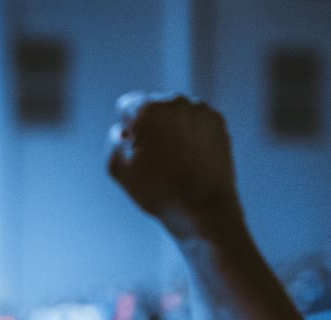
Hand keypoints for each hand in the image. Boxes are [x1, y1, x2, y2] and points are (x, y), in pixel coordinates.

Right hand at [107, 92, 241, 238]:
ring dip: (171, 129)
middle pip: (153, 107)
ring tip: (176, 160)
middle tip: (156, 158)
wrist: (204, 206)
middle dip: (151, 126)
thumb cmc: (159, 190)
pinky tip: (191, 158)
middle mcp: (175, 102)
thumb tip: (124, 130)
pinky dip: (191, 134)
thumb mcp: (118, 169)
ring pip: (176, 113)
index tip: (136, 150)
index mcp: (148, 110)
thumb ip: (113, 140)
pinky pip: (195, 121)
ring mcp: (200, 110)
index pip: (127, 106)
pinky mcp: (217, 121)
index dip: (127, 129)